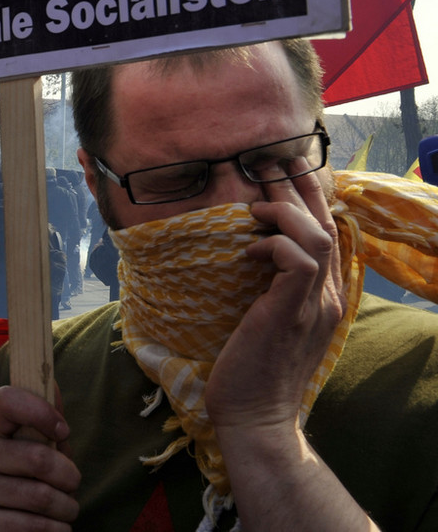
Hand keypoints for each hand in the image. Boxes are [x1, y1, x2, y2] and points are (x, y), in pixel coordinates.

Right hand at [0, 386, 79, 531]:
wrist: (2, 517)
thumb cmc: (28, 472)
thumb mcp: (37, 442)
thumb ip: (46, 415)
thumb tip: (51, 382)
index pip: (7, 400)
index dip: (42, 412)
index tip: (64, 431)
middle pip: (38, 458)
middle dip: (69, 476)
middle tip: (72, 483)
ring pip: (41, 496)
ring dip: (67, 507)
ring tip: (66, 508)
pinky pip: (32, 527)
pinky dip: (56, 530)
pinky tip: (55, 526)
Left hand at [206, 164, 343, 431]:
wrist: (255, 417)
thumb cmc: (251, 370)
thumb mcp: (266, 320)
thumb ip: (270, 289)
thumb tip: (249, 252)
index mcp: (321, 298)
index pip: (327, 235)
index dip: (309, 200)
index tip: (285, 172)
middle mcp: (325, 298)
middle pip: (327, 226)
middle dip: (301, 188)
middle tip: (274, 160)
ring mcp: (312, 306)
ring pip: (316, 237)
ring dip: (286, 211)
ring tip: (257, 202)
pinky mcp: (290, 314)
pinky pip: (298, 261)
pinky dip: (275, 244)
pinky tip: (250, 248)